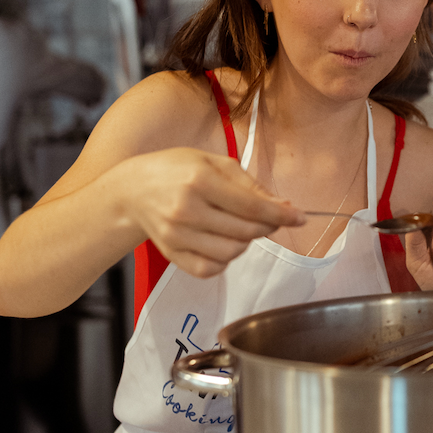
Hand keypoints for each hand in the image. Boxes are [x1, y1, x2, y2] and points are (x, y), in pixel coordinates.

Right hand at [122, 148, 304, 277]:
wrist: (132, 190)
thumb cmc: (176, 170)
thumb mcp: (214, 163)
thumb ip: (250, 185)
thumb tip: (284, 206)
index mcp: (199, 181)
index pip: (252, 207)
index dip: (282, 215)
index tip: (300, 217)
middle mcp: (186, 210)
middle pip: (245, 232)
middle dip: (267, 227)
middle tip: (269, 218)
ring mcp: (177, 236)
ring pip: (231, 253)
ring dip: (246, 242)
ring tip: (241, 226)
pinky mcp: (172, 254)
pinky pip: (210, 269)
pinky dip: (225, 260)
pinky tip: (223, 242)